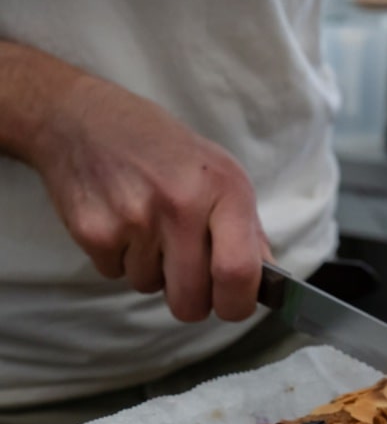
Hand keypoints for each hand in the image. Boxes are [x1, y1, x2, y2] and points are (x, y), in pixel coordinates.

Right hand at [30, 74, 270, 322]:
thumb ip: (247, 232)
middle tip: (188, 276)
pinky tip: (122, 222)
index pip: (238, 272)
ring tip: (148, 228)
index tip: (232, 305)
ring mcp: (134, 218)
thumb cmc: (165, 152)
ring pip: (151, 288)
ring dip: (153, 271)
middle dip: (192, 301)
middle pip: (191, 301)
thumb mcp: (221, 176)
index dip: (237, 304)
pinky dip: (121, 259)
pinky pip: (117, 275)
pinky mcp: (93, 231)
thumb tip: (267, 283)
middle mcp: (181, 203)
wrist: (83, 118)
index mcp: (224, 190)